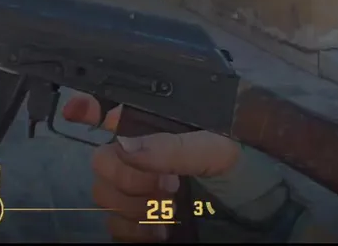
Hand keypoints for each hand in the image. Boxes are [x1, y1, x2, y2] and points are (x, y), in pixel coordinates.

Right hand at [62, 95, 240, 241]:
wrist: (261, 214)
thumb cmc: (246, 167)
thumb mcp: (217, 149)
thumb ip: (173, 146)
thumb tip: (126, 145)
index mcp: (158, 126)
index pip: (111, 108)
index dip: (89, 107)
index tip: (76, 111)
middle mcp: (141, 154)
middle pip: (101, 160)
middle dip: (129, 176)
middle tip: (168, 186)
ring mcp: (137, 190)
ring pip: (103, 195)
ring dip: (133, 206)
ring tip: (169, 211)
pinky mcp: (138, 222)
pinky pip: (113, 226)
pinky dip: (132, 231)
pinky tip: (160, 231)